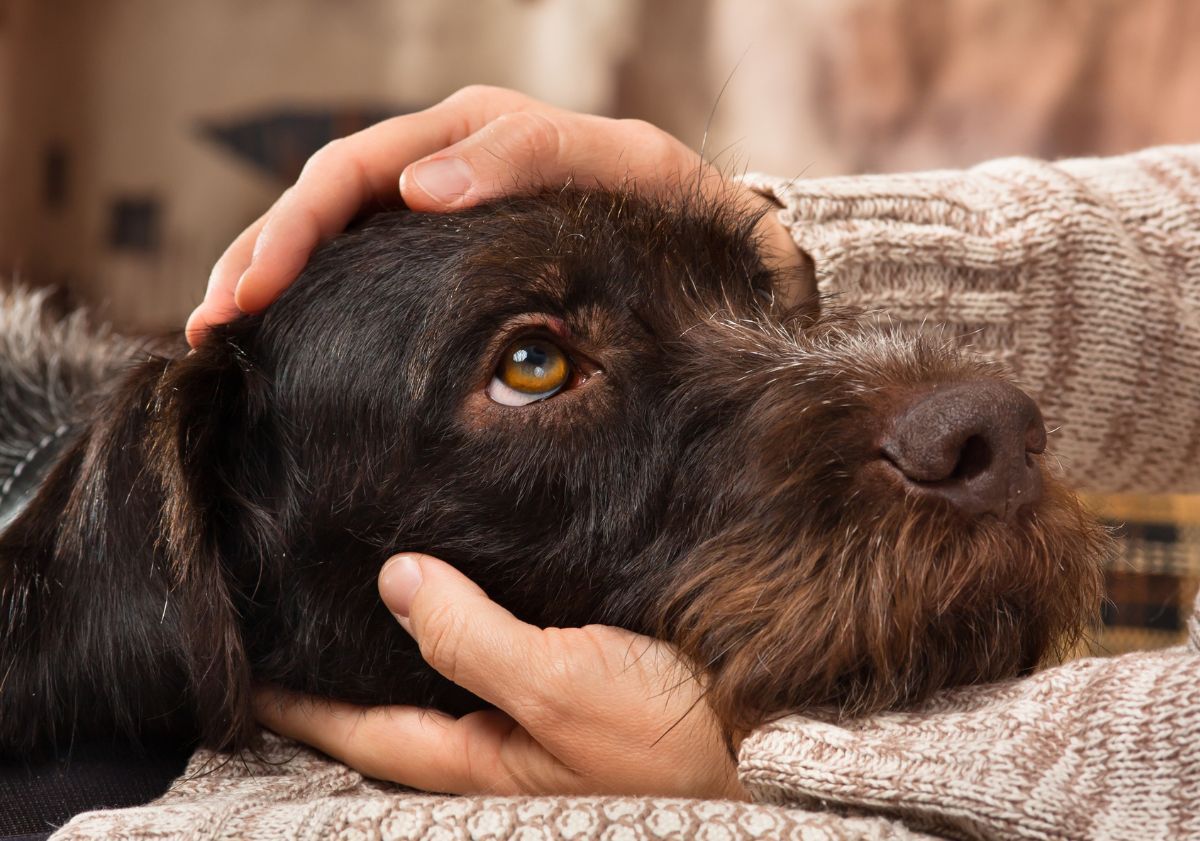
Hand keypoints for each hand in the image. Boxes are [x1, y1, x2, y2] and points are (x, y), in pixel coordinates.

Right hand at [189, 85, 805, 345]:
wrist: (712, 243)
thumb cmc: (672, 206)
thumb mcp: (624, 164)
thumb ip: (529, 157)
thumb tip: (419, 187)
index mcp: (472, 133)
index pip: (354, 170)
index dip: (296, 228)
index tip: (254, 292)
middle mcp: (442, 163)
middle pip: (322, 200)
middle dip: (260, 257)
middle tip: (212, 326)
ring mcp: (440, 210)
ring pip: (332, 234)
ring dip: (268, 277)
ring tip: (217, 337)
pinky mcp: (447, 258)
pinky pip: (366, 268)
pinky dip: (315, 299)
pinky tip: (281, 338)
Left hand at [254, 553, 744, 798]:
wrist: (775, 744)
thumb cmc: (674, 734)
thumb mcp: (565, 686)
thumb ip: (473, 639)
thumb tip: (395, 580)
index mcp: (482, 757)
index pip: (363, 727)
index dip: (300, 697)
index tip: (245, 657)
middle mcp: (499, 742)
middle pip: (397, 702)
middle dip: (343, 665)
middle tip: (290, 610)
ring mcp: (538, 717)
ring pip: (448, 674)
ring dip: (405, 638)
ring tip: (359, 588)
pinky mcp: (579, 685)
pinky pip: (501, 652)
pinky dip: (468, 622)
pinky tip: (466, 583)